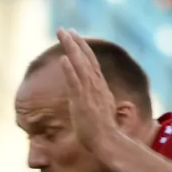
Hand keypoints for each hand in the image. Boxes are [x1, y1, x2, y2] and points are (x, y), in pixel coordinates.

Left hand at [57, 28, 122, 155]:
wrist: (108, 142)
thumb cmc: (103, 132)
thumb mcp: (100, 111)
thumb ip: (97, 102)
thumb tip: (94, 100)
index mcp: (100, 87)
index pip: (91, 63)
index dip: (82, 49)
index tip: (74, 37)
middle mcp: (96, 86)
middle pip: (86, 58)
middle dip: (75, 42)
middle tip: (64, 29)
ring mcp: (90, 92)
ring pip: (80, 65)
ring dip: (71, 49)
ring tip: (62, 35)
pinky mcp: (83, 102)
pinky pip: (75, 82)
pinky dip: (70, 70)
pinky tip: (63, 59)